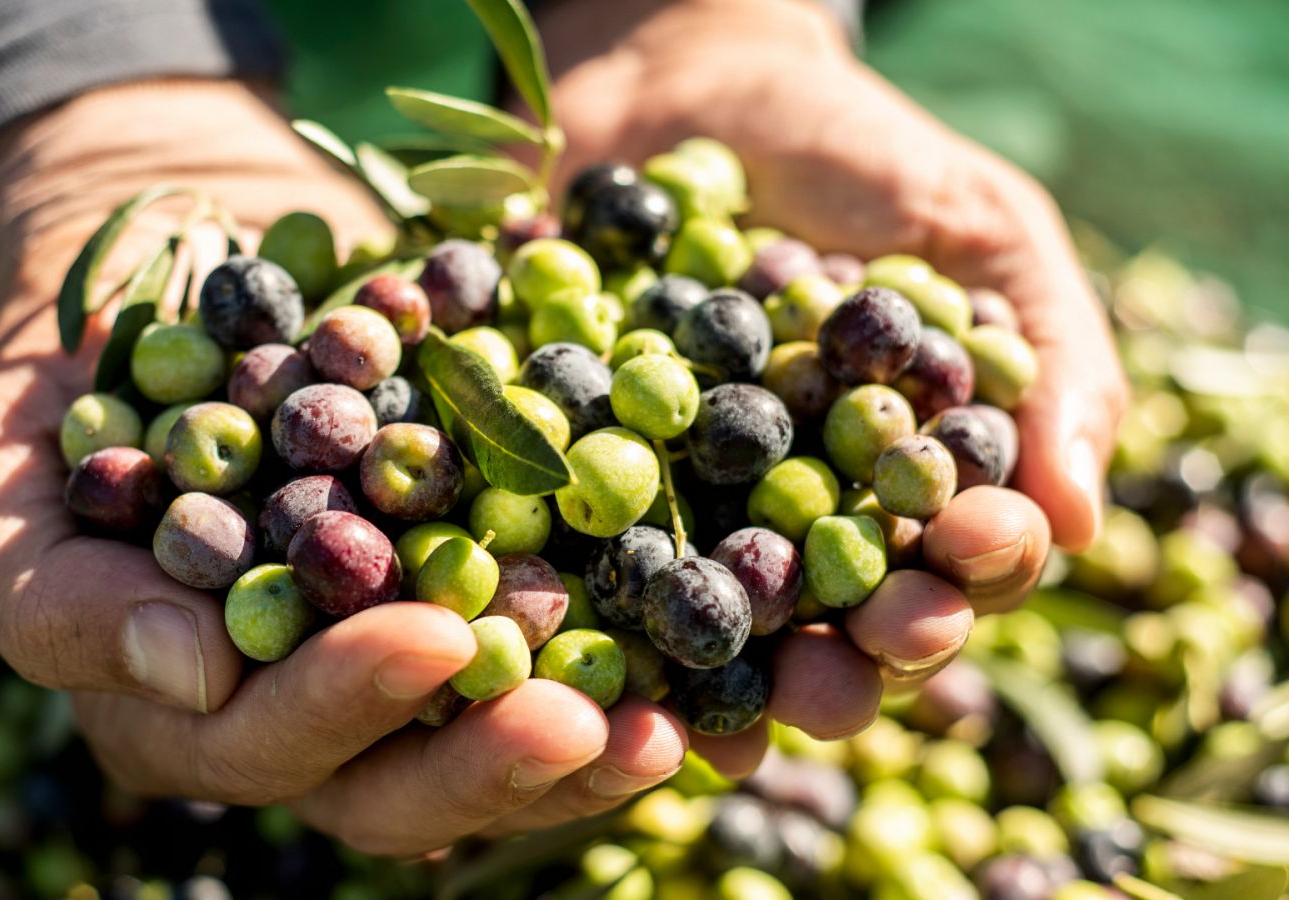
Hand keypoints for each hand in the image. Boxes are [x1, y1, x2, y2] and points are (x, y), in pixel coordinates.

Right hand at [0, 79, 701, 856]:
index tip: (431, 637)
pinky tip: (706, 660)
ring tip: (672, 722)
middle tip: (589, 721)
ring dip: (582, 746)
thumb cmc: (66, 366)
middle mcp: (287, 708)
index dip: (342, 706)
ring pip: (485, 748)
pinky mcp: (471, 594)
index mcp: (172, 699)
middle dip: (486, 762)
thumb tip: (190, 676)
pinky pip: (555, 655)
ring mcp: (386, 661)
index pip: (257, 743)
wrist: (188, 259)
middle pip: (390, 786)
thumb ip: (56, 583)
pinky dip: (631, 661)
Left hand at [533, 0, 1125, 724]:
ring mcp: (682, 515)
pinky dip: (573, 604)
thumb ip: (1042, 353)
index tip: (962, 564)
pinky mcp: (573, 486)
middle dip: (844, 667)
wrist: (682, 84)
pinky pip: (574, 562)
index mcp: (903, 487)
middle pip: (830, 632)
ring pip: (707, 631)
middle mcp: (796, 525)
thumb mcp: (973, 226)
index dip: (964, 581)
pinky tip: (573, 640)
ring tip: (718, 714)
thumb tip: (1076, 513)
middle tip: (835, 676)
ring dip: (716, 681)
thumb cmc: (852, 154)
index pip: (951, 567)